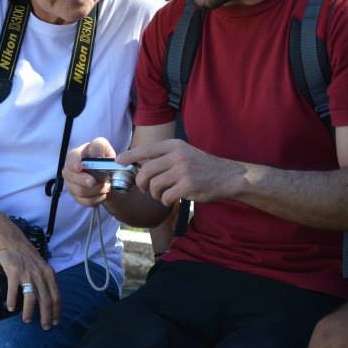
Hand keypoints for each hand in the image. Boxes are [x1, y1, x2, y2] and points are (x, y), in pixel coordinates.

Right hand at [0, 235, 60, 329]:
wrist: (14, 243)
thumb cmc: (29, 258)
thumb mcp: (43, 267)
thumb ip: (47, 282)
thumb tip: (51, 300)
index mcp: (49, 274)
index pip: (56, 296)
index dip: (56, 311)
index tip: (55, 322)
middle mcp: (40, 275)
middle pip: (45, 300)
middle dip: (46, 316)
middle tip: (45, 327)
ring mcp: (27, 274)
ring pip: (30, 298)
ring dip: (29, 311)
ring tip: (27, 320)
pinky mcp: (14, 272)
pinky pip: (13, 289)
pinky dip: (12, 300)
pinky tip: (11, 308)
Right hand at [63, 138, 116, 206]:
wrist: (108, 174)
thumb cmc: (103, 158)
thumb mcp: (103, 147)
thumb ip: (99, 147)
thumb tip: (97, 157)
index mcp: (75, 156)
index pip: (71, 159)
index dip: (74, 163)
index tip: (80, 167)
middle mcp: (69, 170)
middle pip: (71, 177)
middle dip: (84, 181)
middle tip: (97, 182)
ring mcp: (70, 184)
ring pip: (79, 191)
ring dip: (96, 190)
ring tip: (106, 187)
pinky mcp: (76, 196)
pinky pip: (84, 201)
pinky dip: (96, 199)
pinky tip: (102, 194)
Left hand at [117, 139, 242, 206]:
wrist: (228, 176)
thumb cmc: (202, 167)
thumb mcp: (183, 154)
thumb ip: (163, 157)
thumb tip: (138, 162)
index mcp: (174, 145)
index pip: (146, 149)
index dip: (130, 155)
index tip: (119, 160)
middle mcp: (177, 156)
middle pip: (145, 171)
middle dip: (141, 183)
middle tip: (145, 189)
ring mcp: (182, 171)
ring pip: (154, 185)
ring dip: (155, 194)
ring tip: (162, 195)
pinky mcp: (187, 186)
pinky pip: (166, 197)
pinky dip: (166, 201)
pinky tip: (173, 199)